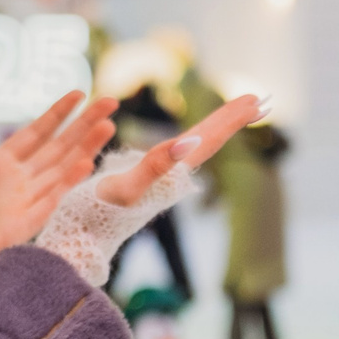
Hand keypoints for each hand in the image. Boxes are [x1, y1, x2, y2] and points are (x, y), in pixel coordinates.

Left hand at [0, 93, 120, 320]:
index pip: (33, 135)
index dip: (56, 114)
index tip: (79, 93)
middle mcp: (13, 186)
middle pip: (56, 149)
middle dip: (83, 125)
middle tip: (110, 101)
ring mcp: (17, 206)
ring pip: (59, 171)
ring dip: (83, 148)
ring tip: (107, 124)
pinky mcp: (16, 229)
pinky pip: (47, 202)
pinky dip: (65, 182)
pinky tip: (84, 163)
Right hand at [96, 95, 266, 208]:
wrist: (78, 238)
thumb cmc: (97, 215)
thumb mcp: (125, 187)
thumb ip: (156, 166)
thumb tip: (190, 143)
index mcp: (172, 174)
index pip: (208, 141)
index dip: (231, 120)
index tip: (257, 100)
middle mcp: (171, 176)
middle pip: (208, 141)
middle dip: (231, 119)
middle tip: (259, 100)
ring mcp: (158, 178)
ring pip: (194, 146)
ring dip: (215, 128)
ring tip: (234, 114)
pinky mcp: (142, 179)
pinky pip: (174, 152)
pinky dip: (189, 139)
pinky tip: (188, 140)